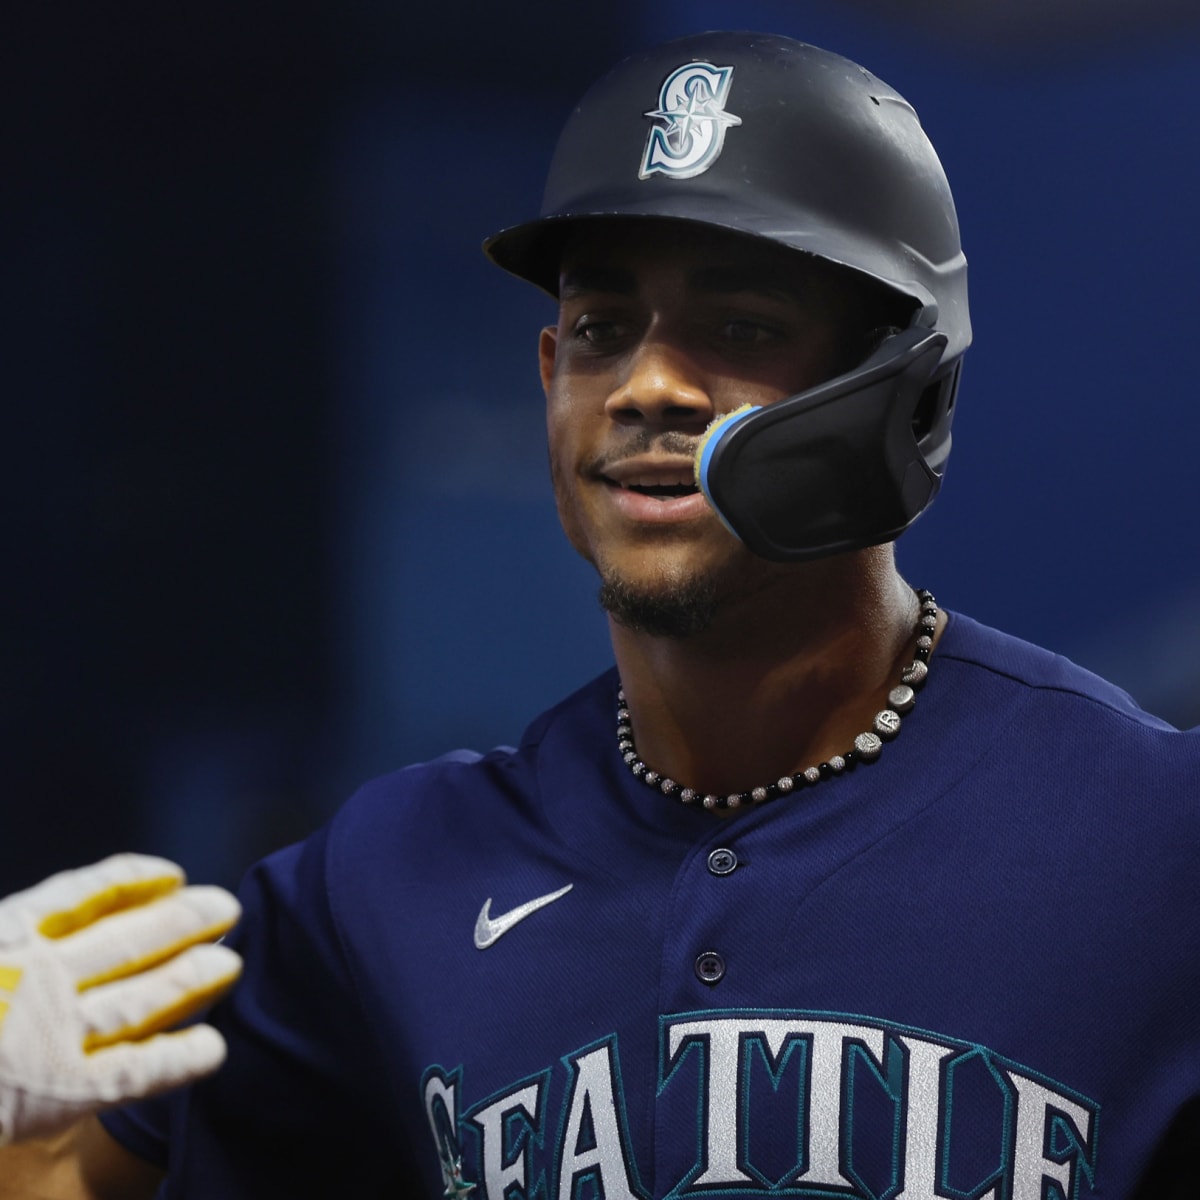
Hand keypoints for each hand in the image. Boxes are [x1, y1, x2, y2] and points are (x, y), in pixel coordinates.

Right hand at [0, 853, 241, 1144]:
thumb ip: (17, 934)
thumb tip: (41, 925)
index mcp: (0, 937)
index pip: (77, 895)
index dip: (128, 880)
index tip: (167, 873)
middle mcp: (31, 977)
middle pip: (125, 940)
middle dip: (180, 924)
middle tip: (226, 908)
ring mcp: (45, 1033)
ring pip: (139, 995)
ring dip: (190, 977)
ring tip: (232, 963)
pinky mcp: (54, 1092)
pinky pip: (132, 1071)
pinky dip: (176, 1059)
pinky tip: (214, 1051)